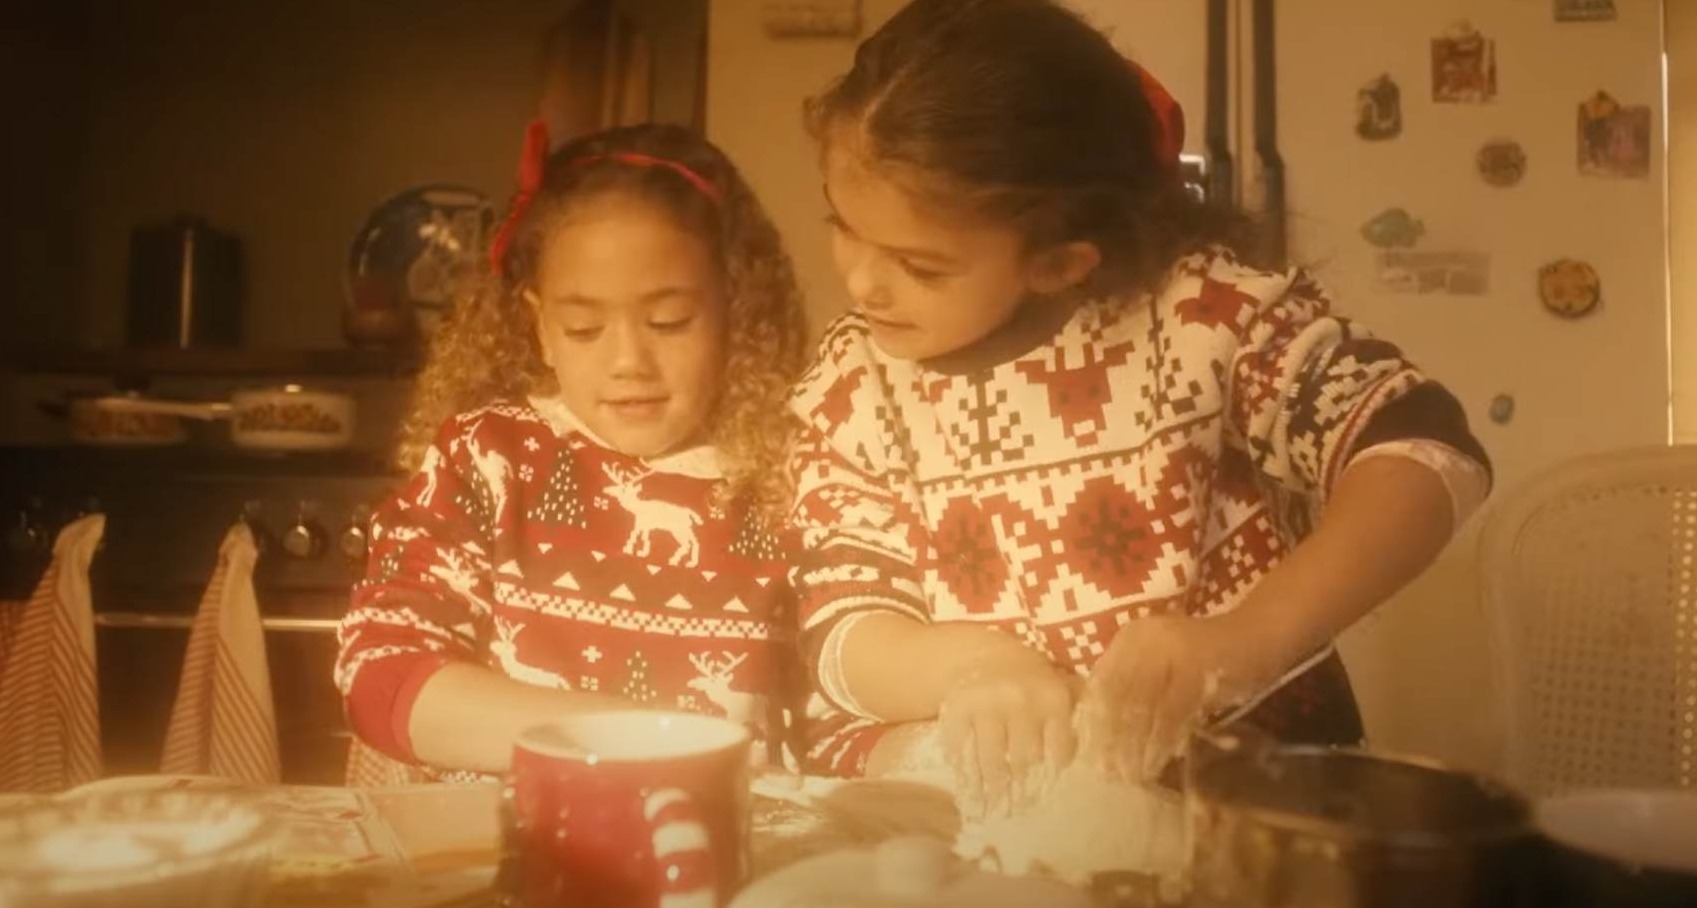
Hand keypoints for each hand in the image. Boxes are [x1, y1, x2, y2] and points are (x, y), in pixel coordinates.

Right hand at [937, 650, 1077, 816]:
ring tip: (994, 809)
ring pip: (991, 761)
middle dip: (1022, 787)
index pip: (1058, 751)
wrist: (984, 655)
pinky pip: (961, 751)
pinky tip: (969, 788)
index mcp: (1052, 698)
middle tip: (1019, 809)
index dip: (1052, 774)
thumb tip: (1099, 763)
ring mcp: (986, 705)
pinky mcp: (957, 710)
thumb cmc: (1029, 684)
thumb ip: (1075, 720)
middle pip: (1024, 760)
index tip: (1048, 792)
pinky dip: (965, 773)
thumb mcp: (1057, 690)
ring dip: (993, 789)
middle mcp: (1020, 700)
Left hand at [1076, 614, 1274, 783]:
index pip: (1101, 682)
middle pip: (1117, 696)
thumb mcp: (1160, 667)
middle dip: (1109, 737)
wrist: (1256, 637)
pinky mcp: (1198, 668)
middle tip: (1106, 771)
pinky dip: (1162, 741)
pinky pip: (1172, 712)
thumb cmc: (1205, 659)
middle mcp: (1146, 638)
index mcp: (1132, 636)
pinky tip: (1157, 762)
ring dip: (1134, 745)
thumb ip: (1131, 689)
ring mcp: (1172, 650)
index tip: (1086, 752)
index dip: (1092, 720)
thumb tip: (1096, 732)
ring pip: (1142, 707)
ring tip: (1130, 775)